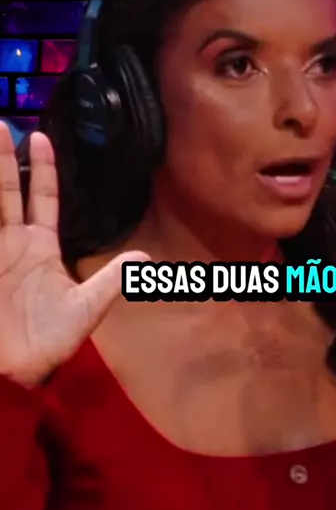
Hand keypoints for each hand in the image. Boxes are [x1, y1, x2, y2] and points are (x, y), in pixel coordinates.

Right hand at [0, 122, 147, 387]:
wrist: (14, 373)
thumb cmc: (48, 344)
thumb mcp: (84, 310)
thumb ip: (110, 282)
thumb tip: (147, 261)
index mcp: (40, 248)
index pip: (42, 198)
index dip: (42, 169)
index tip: (39, 136)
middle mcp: (12, 243)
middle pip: (6, 191)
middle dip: (3, 160)